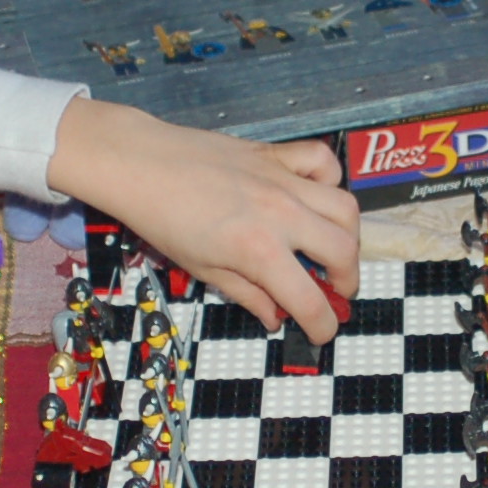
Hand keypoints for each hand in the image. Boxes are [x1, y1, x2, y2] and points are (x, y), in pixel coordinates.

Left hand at [45, 97, 363, 339]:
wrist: (140, 166)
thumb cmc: (162, 219)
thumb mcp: (203, 271)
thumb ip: (248, 295)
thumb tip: (275, 316)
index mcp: (259, 252)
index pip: (310, 300)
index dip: (322, 326)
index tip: (320, 332)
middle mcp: (281, 215)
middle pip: (343, 252)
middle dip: (347, 280)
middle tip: (333, 290)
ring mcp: (283, 181)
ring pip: (345, 208)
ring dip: (348, 235)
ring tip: (332, 248)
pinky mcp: (276, 155)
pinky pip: (322, 161)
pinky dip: (329, 179)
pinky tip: (314, 196)